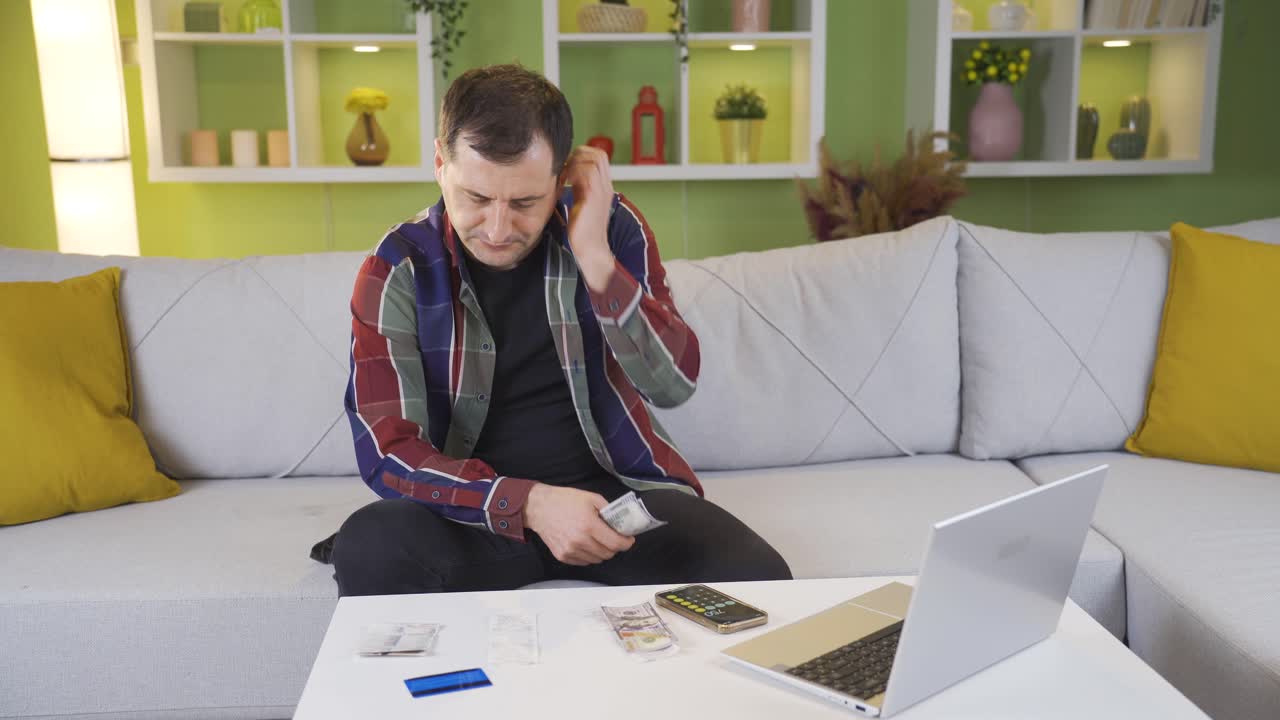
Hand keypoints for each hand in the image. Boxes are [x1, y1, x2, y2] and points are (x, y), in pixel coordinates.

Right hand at [524, 483, 634, 565]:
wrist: (539, 508)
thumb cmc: (564, 501)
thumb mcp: (591, 498)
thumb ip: (609, 510)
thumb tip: (622, 522)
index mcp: (589, 525)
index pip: (616, 543)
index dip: (626, 543)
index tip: (628, 539)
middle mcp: (580, 541)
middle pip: (608, 554)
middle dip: (614, 546)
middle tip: (613, 537)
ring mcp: (570, 550)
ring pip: (597, 559)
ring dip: (602, 551)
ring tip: (597, 539)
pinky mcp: (563, 556)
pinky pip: (584, 562)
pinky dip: (589, 555)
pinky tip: (586, 543)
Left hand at [560, 146, 616, 291]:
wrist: (591, 251)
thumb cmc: (583, 232)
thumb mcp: (583, 204)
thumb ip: (579, 188)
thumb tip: (566, 175)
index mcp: (604, 187)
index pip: (599, 157)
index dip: (583, 155)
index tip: (568, 167)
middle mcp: (606, 186)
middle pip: (598, 154)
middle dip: (579, 155)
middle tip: (565, 168)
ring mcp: (601, 190)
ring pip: (592, 159)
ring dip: (574, 163)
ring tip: (564, 176)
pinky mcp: (593, 196)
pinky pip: (585, 172)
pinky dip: (572, 172)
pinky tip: (564, 183)